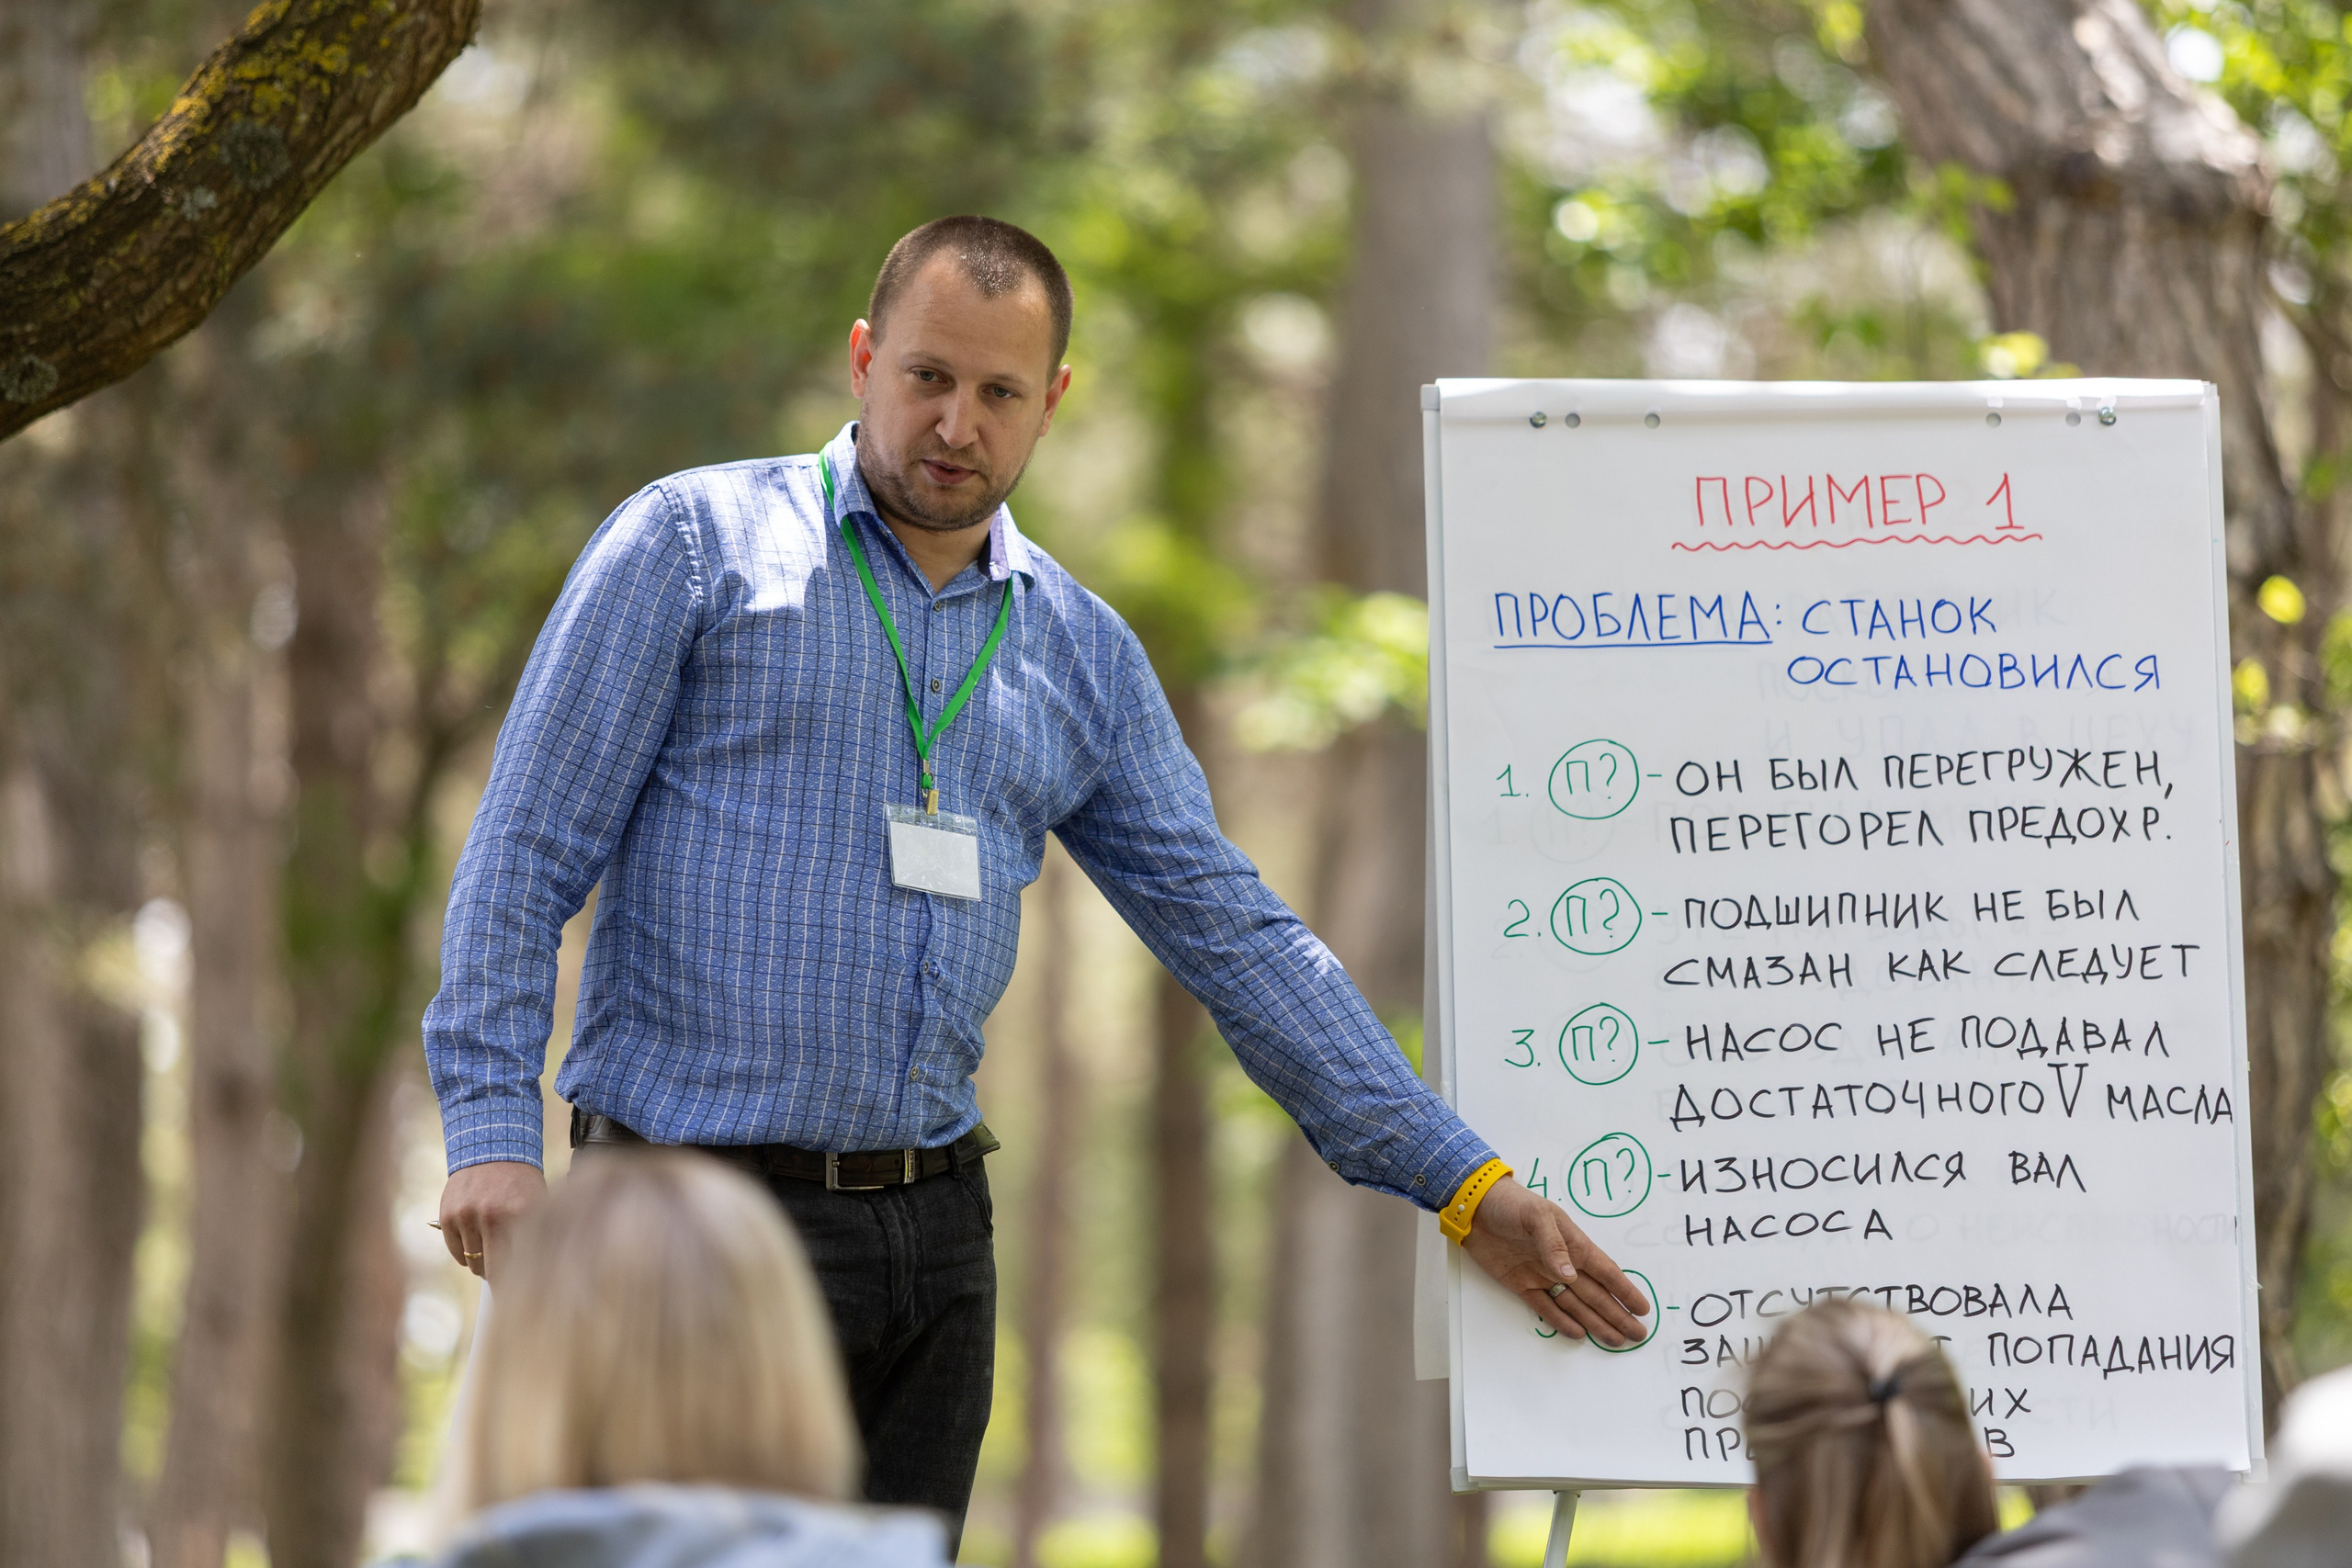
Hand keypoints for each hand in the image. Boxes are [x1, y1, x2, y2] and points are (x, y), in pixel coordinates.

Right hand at [438, 1160, 545, 1280]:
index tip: (522, 1304)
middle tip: (507, 1286)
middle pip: (493, 1270)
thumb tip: (538, 1278)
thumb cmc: (520, 1183)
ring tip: (493, 1250)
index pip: (519, 1265)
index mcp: (521, 1214)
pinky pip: (456, 1252)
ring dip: (483, 1264)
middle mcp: (492, 1216)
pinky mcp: (448, 1217)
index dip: (520, 1288)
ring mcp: (467, 1216)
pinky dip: (466, 1253)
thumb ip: (537, 1236)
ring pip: (473, 1264)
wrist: (490, 1148)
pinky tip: (476, 1240)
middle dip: (500, 1281)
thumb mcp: (538, 1204)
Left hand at [1463, 1176, 1650, 1345]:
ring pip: (1575, 1304)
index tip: (1643, 1308)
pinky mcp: (1521, 1284)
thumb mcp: (1536, 1216)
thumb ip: (1554, 1246)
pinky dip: (1561, 1321)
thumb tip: (1570, 1276)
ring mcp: (1542, 1275)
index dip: (1624, 1290)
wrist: (1474, 1208)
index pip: (1605, 1271)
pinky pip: (1545, 1307)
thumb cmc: (1511, 1204)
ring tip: (1615, 1340)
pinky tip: (1578, 1333)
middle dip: (1617, 1314)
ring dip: (1595, 1322)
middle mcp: (1562, 1263)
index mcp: (1572, 1244)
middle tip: (1637, 1334)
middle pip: (1595, 1294)